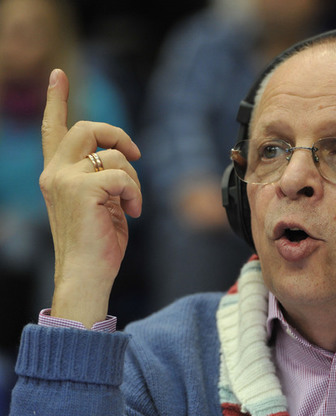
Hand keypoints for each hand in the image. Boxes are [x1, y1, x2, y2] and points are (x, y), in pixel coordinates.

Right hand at [39, 69, 141, 327]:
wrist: (86, 274)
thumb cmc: (98, 243)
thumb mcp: (100, 203)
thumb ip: (102, 176)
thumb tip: (123, 156)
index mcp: (57, 174)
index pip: (54, 129)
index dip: (57, 100)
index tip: (59, 75)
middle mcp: (55, 172)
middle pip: (88, 128)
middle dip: (118, 135)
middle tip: (136, 154)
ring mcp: (65, 179)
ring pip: (112, 155)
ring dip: (133, 178)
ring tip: (131, 205)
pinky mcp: (82, 188)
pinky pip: (123, 175)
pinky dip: (136, 193)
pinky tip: (133, 213)